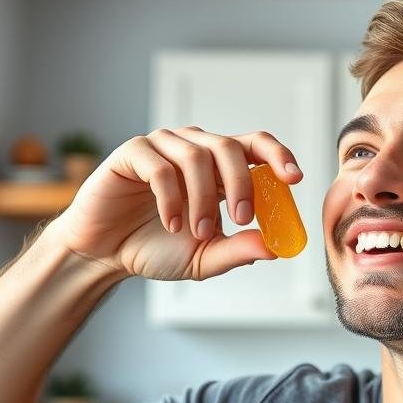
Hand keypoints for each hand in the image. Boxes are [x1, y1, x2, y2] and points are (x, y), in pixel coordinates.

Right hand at [52, 126, 302, 280]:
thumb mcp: (206, 257)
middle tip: (242, 219)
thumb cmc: (158, 248)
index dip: (279, 155)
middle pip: (230, 147)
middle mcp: (194, 148)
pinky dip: (171, 198)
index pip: (256, 145)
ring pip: (197, 156)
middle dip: (242, 185)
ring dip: (203, 199)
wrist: (107, 253)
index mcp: (219, 167)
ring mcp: (163, 147)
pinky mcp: (133, 153)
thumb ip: (239, 250)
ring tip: (197, 232)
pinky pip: (160, 166)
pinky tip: (170, 223)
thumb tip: (275, 248)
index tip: (295, 179)